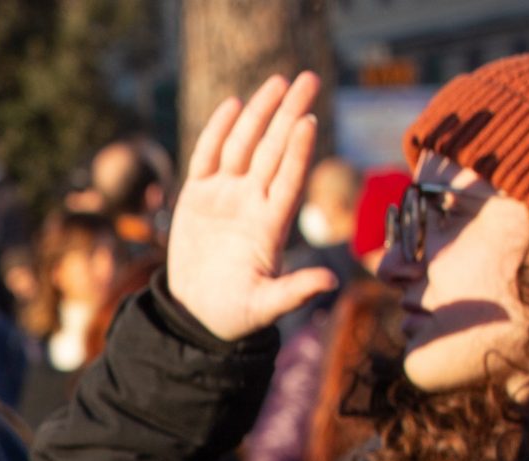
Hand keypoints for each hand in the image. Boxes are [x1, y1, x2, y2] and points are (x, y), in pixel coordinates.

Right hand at [166, 72, 338, 342]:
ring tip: (277, 82)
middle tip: (308, 79)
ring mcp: (226, 195)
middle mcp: (252, 202)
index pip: (288, 180)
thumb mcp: (263, 307)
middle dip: (289, 114)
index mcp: (270, 225)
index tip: (308, 122)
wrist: (198, 312)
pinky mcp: (198, 195)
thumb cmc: (235, 313)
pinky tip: (233, 104)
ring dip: (260, 113)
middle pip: (273, 150)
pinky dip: (218, 131)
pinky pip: (208, 156)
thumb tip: (330, 284)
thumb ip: (293, 292)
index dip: (297, 152)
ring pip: (244, 145)